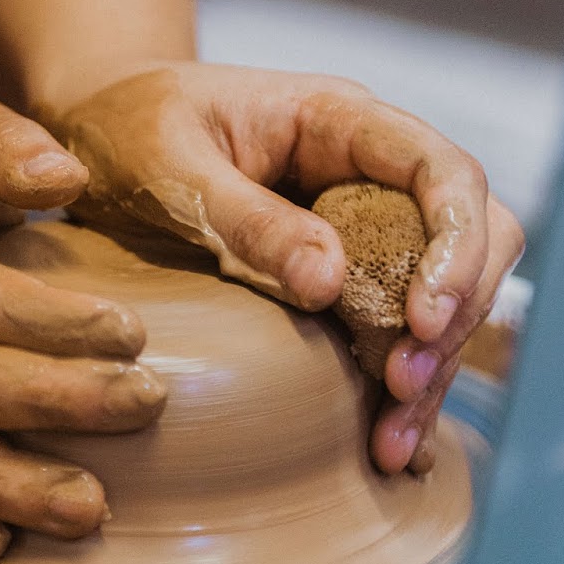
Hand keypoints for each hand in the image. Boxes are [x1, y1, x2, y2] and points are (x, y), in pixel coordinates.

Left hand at [42, 63, 522, 475]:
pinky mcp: (340, 281)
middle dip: (451, 318)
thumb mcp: (168, 164)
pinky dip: (397, 386)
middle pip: (469, 238)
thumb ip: (245, 218)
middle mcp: (368, 172)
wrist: (95, 137)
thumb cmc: (127, 128)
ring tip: (390, 444)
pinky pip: (393, 330)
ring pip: (440, 295)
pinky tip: (388, 442)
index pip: (443, 170)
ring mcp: (360, 227)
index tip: (423, 318)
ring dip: (428, 368)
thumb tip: (329, 283)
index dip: (455, 244)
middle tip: (399, 388)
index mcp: (339, 120)